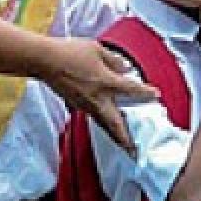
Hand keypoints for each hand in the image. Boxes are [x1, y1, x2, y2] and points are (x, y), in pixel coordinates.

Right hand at [42, 38, 157, 153]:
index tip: (156, 96)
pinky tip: (106, 124)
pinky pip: (94, 117)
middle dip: (125, 139)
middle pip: (115, 123)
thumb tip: (125, 68)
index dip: (145, 92)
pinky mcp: (76, 105)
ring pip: (103, 124)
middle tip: (135, 152)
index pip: (130, 89)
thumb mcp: (96, 49)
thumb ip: (114, 60)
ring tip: (124, 144)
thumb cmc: (70, 52)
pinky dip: (103, 124)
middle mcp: (96, 98)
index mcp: (104, 82)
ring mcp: (85, 104)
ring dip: (115, 135)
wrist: (44, 61)